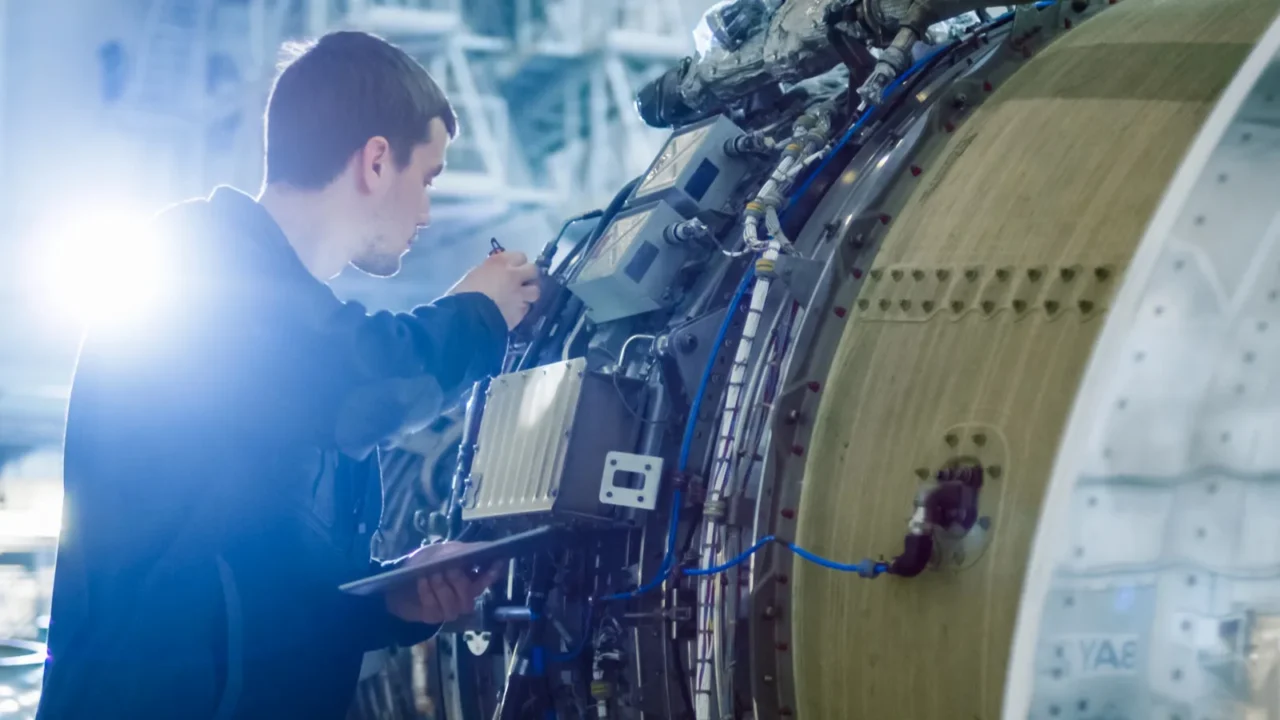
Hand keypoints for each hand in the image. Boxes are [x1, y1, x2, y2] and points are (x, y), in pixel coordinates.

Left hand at [384, 542, 503, 624]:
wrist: (397, 579)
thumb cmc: (425, 563)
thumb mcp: (444, 551)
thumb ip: (465, 551)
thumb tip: (489, 547)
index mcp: (470, 578)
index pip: (487, 578)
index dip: (491, 573)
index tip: (494, 565)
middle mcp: (463, 596)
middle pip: (471, 594)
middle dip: (459, 580)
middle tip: (447, 567)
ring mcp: (449, 608)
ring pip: (455, 605)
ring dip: (441, 587)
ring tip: (430, 574)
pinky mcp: (433, 617)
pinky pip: (435, 609)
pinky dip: (427, 593)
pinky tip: (421, 581)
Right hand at [446, 251, 540, 330]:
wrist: (469, 316)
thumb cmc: (463, 293)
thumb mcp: (475, 275)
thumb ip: (490, 272)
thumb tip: (496, 275)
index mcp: (500, 263)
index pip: (520, 256)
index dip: (517, 263)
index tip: (513, 268)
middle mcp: (514, 276)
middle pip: (533, 270)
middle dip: (529, 276)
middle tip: (522, 282)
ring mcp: (520, 294)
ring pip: (535, 291)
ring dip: (529, 294)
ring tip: (520, 299)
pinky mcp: (521, 312)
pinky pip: (526, 309)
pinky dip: (521, 310)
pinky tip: (513, 312)